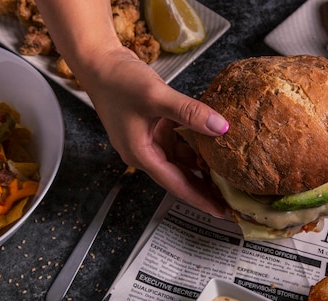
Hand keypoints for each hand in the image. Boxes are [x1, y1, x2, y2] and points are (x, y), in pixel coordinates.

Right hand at [81, 47, 228, 216]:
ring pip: (180, 162)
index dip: (200, 199)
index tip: (220, 212)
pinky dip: (194, 149)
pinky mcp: (154, 128)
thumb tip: (221, 127)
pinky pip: (178, 145)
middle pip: (179, 178)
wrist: (99, 60)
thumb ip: (190, 113)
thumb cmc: (118, 80)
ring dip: (200, 171)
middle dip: (203, 191)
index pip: (176, 185)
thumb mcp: (157, 96)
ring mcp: (149, 140)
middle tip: (228, 202)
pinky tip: (211, 150)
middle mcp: (144, 152)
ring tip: (225, 180)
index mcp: (141, 154)